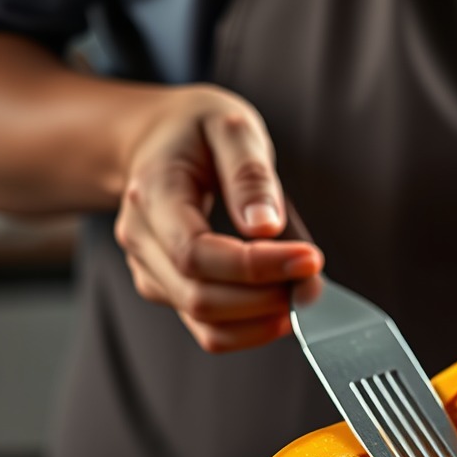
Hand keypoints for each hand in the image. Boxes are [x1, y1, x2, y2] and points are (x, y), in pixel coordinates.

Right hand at [113, 84, 322, 351]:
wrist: (158, 140)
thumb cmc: (196, 132)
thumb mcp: (231, 126)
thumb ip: (249, 173)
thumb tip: (266, 226)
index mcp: (152, 193)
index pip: (196, 253)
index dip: (256, 267)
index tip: (309, 259)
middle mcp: (142, 239)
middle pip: (200, 297)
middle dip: (265, 299)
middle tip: (313, 281)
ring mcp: (151, 269)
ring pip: (205, 324)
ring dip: (262, 320)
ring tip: (302, 294)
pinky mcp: (168, 289)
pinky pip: (210, 329)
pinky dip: (252, 327)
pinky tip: (281, 304)